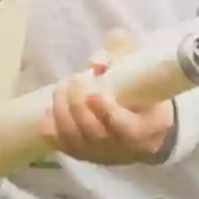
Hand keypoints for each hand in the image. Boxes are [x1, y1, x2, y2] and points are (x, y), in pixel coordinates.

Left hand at [45, 32, 178, 166]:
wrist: (149, 131)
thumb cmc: (148, 98)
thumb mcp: (148, 76)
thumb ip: (129, 56)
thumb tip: (108, 43)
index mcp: (146, 129)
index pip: (125, 128)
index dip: (108, 113)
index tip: (95, 93)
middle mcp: (122, 148)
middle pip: (94, 132)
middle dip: (78, 106)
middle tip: (73, 81)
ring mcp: (101, 154)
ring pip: (76, 139)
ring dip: (63, 113)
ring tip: (61, 89)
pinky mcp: (85, 155)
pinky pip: (64, 146)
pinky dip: (53, 129)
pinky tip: (48, 111)